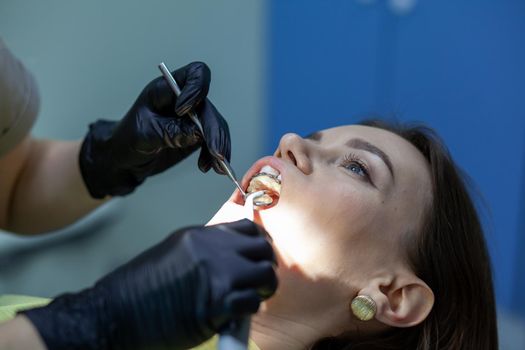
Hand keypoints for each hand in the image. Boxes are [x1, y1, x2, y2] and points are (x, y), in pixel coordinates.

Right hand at [23, 220, 276, 349]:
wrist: (116, 313)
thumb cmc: (139, 288)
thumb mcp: (173, 253)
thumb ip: (205, 250)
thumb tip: (233, 257)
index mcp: (199, 235)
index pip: (247, 228)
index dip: (260, 242)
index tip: (260, 254)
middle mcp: (211, 249)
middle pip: (263, 248)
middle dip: (267, 264)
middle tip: (261, 279)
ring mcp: (216, 274)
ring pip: (264, 274)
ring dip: (264, 287)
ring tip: (254, 296)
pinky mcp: (216, 303)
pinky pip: (253, 302)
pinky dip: (250, 309)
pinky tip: (237, 313)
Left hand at [79, 62, 230, 198]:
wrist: (124, 159)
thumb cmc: (127, 140)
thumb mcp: (143, 135)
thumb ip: (169, 132)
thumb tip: (197, 133)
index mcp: (166, 89)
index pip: (194, 74)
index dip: (196, 89)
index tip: (183, 111)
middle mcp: (183, 99)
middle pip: (208, 107)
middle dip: (213, 130)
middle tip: (215, 152)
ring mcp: (193, 118)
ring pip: (216, 126)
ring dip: (219, 146)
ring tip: (217, 166)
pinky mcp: (198, 135)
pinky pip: (214, 141)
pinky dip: (216, 155)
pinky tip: (211, 167)